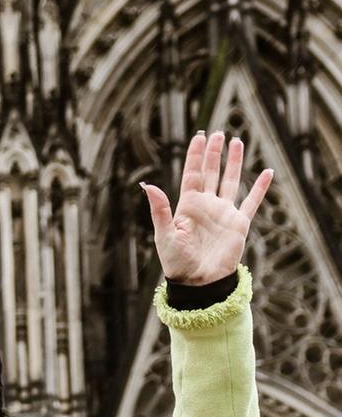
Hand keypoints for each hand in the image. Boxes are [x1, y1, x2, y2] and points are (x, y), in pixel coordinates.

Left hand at [143, 131, 271, 285]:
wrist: (198, 283)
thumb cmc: (177, 262)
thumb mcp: (165, 235)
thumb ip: (160, 210)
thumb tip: (149, 186)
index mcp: (187, 206)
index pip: (192, 174)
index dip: (195, 156)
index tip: (199, 137)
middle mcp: (206, 206)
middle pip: (211, 173)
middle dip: (214, 153)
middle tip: (218, 134)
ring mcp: (223, 213)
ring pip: (230, 181)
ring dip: (234, 162)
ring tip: (238, 141)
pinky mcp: (239, 223)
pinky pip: (252, 201)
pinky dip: (260, 187)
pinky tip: (267, 172)